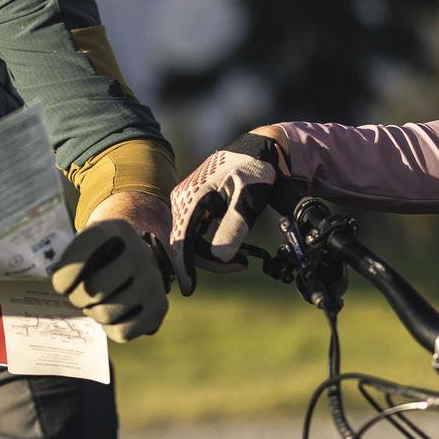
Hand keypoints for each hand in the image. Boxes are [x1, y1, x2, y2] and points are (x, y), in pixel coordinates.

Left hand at [51, 218, 168, 342]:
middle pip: (94, 288)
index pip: (88, 247)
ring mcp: (153, 280)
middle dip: (77, 297)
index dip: (68, 271)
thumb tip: (59, 288)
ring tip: (95, 303)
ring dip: (93, 312)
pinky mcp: (159, 307)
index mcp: (118, 230)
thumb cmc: (99, 256)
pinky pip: (122, 331)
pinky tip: (112, 315)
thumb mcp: (86, 244)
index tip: (60, 285)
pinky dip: (109, 328)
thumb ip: (70, 261)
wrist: (135, 262)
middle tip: (76, 296)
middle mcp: (140, 252)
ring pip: (106, 313)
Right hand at [168, 132, 289, 294]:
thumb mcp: (247, 200)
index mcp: (191, 197)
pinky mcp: (195, 206)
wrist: (255, 151)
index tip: (189, 288)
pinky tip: (234, 251)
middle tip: (241, 266)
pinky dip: (213, 244)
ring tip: (242, 260)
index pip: (182, 238)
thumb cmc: (252, 170)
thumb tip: (221, 257)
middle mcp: (182, 200)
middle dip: (209, 261)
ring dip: (213, 254)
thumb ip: (234, 227)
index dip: (185, 265)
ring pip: (192, 239)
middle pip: (186, 242)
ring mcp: (187, 203)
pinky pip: (198, 232)